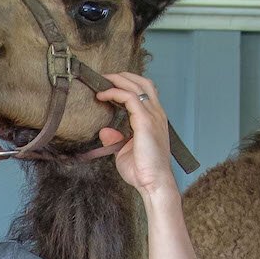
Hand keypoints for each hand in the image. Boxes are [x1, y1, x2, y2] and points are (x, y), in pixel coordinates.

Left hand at [93, 72, 179, 200]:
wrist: (154, 183)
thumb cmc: (143, 171)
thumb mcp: (124, 152)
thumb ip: (116, 140)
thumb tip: (105, 131)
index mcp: (154, 119)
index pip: (144, 92)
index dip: (127, 85)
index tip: (108, 85)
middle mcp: (156, 114)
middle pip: (143, 83)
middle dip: (123, 76)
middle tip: (104, 76)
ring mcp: (153, 116)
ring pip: (137, 86)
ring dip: (118, 80)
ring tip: (102, 80)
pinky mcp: (145, 121)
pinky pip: (129, 98)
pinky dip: (115, 93)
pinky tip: (102, 95)